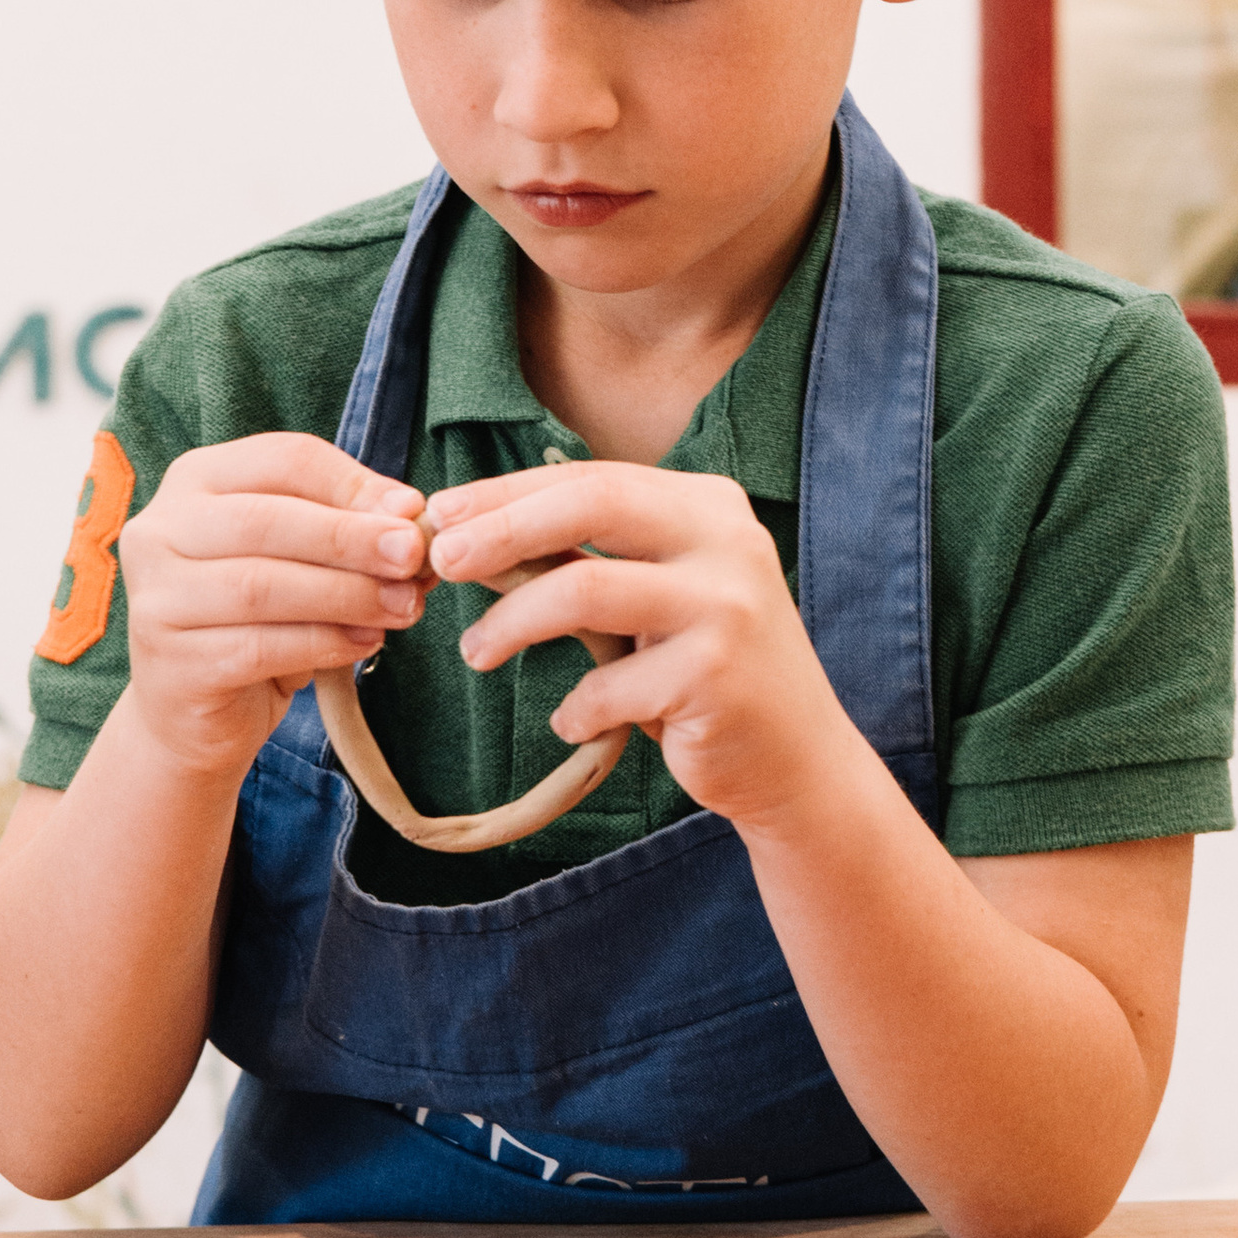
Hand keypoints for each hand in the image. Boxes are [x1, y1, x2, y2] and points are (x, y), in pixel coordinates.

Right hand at [116, 434, 429, 782]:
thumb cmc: (257, 620)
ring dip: (346, 594)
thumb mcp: (301, 560)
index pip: (282, 459)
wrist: (195, 715)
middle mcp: (159, 532)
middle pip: (268, 519)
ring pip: (262, 585)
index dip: (352, 483)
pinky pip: (259, 647)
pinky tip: (365, 643)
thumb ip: (346, 528)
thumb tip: (409, 510)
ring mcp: (155, 599)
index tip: (411, 511)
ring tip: (401, 608)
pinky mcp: (171, 665)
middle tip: (413, 557)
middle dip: (352, 537)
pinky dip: (324, 643)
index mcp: (195, 481)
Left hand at [423, 463, 850, 837]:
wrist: (796, 760)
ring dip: (512, 623)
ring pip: (585, 591)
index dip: (508, 492)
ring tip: (476, 652)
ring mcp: (726, 606)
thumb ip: (597, 558)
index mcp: (709, 505)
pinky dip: (574, 707)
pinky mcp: (715, 676)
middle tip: (441, 560)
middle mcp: (726, 541)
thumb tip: (476, 534)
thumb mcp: (663, 594)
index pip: (593, 478)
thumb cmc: (707, 671)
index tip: (443, 513)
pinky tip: (570, 720)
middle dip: (502, 528)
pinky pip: (609, 686)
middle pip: (591, 505)